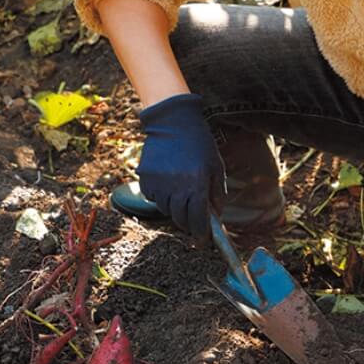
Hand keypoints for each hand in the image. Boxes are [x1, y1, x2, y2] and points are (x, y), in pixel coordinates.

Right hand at [136, 93, 226, 239]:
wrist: (173, 123)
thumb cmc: (199, 145)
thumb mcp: (216, 167)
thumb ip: (217, 193)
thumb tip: (216, 216)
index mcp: (197, 185)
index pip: (198, 220)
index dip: (201, 234)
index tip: (203, 241)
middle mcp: (176, 187)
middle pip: (180, 219)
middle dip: (188, 224)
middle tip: (193, 221)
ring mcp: (159, 183)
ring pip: (166, 210)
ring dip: (175, 208)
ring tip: (181, 193)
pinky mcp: (145, 178)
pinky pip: (153, 198)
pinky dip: (161, 196)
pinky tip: (168, 182)